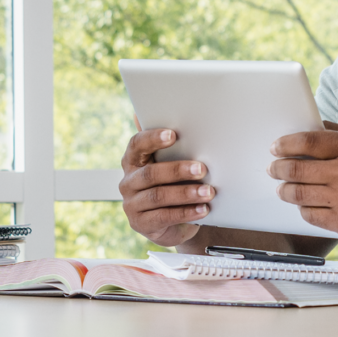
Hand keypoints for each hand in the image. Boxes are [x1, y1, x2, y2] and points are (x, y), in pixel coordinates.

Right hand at [119, 115, 215, 246]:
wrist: (176, 221)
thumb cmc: (176, 184)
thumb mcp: (173, 163)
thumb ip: (172, 144)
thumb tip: (166, 112)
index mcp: (134, 160)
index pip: (137, 144)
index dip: (153, 138)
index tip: (173, 134)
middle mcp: (128, 181)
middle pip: (150, 173)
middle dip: (178, 170)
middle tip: (203, 169)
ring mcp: (132, 204)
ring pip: (158, 196)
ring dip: (186, 193)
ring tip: (209, 192)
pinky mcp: (141, 224)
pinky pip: (164, 217)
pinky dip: (186, 212)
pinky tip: (203, 209)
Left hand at [267, 121, 337, 242]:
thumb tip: (308, 127)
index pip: (309, 140)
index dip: (286, 144)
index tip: (276, 147)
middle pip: (297, 168)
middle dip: (278, 168)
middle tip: (273, 168)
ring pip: (298, 194)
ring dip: (284, 190)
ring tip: (282, 188)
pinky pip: (310, 215)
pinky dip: (302, 209)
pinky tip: (304, 204)